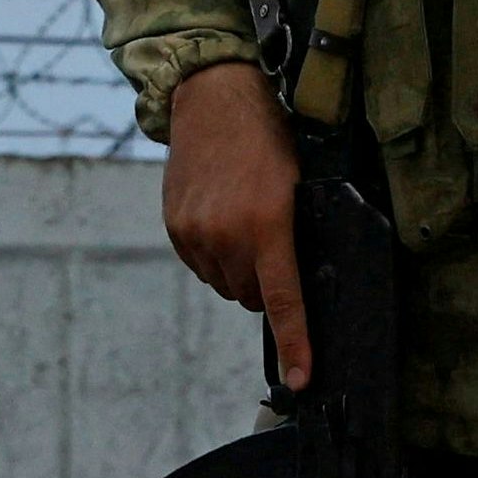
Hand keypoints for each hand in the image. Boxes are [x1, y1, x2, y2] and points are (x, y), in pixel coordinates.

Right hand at [162, 61, 310, 385]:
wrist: (215, 98)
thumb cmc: (270, 139)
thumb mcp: (298, 185)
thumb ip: (296, 237)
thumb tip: (298, 286)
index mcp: (268, 226)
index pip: (285, 301)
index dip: (295, 346)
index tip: (301, 380)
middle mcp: (228, 236)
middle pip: (252, 296)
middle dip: (265, 282)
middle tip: (272, 243)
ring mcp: (197, 233)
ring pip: (225, 284)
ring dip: (238, 269)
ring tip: (243, 221)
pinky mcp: (175, 228)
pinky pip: (201, 266)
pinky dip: (214, 255)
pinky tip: (220, 219)